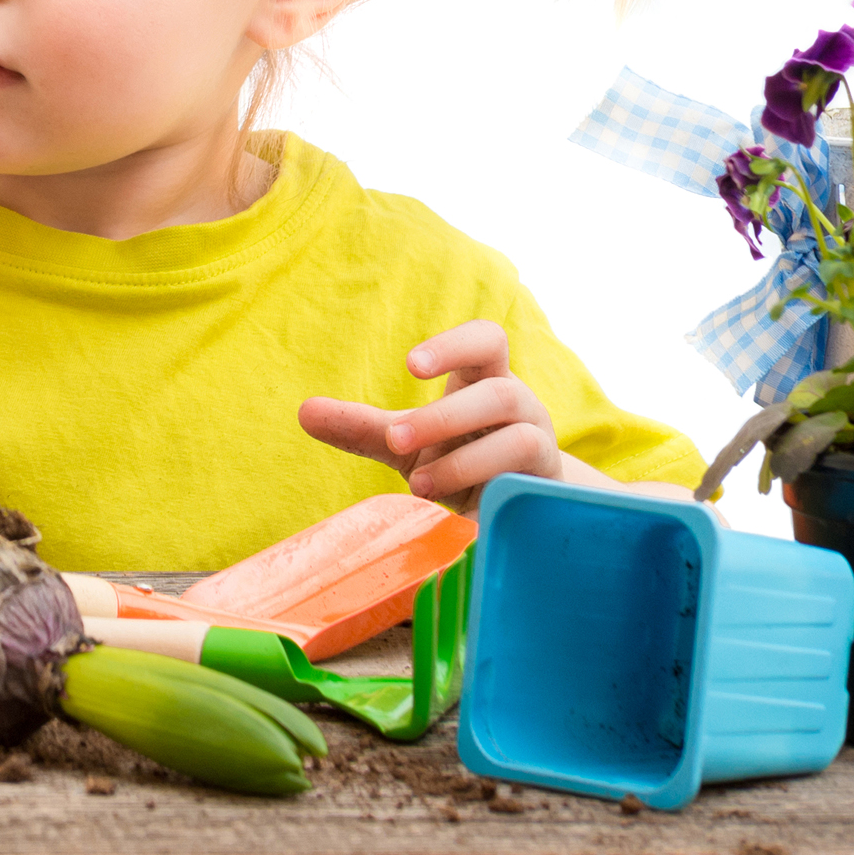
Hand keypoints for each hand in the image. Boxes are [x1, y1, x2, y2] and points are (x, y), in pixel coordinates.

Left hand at [297, 321, 561, 507]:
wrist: (514, 514)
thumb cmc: (458, 463)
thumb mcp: (408, 445)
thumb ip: (363, 427)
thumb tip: (304, 412)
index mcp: (486, 381)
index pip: (488, 340)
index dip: (455, 345)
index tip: (411, 365)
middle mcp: (522, 407)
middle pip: (500, 391)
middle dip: (443, 416)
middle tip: (395, 439)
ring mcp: (544, 448)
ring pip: (520, 438)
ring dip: (465, 460)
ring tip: (418, 483)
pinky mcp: (549, 491)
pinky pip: (532, 486)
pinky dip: (492, 494)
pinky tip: (461, 512)